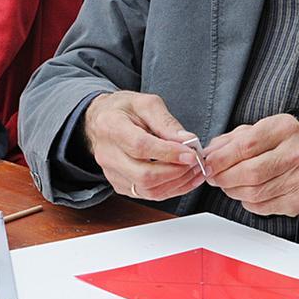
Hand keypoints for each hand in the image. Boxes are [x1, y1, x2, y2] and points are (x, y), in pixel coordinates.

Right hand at [82, 92, 205, 200]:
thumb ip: (166, 122)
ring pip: (148, 190)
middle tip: (197, 162)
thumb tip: (187, 141)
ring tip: (194, 170)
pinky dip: (170, 189)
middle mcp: (107, 154)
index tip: (191, 154)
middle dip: (177, 172)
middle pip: (144, 175)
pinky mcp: (119, 184)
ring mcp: (112, 173)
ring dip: (177, 183)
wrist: (101, 120)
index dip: (169, 153)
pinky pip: (147, 194)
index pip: (141, 147)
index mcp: (111, 127)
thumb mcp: (146, 103)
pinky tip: (184, 178)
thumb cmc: (123, 109)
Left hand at [202, 114, 298, 217]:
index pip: (246, 145)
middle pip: (249, 172)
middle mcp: (297, 152)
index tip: (208, 164)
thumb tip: (208, 155)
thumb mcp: (259, 133)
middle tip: (214, 178)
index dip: (222, 158)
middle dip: (224, 178)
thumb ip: (230, 141)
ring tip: (229, 185)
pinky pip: (261, 206)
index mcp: (284, 128)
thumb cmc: (283, 148)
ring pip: (253, 192)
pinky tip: (249, 193)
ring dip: (233, 191)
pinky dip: (248, 202)